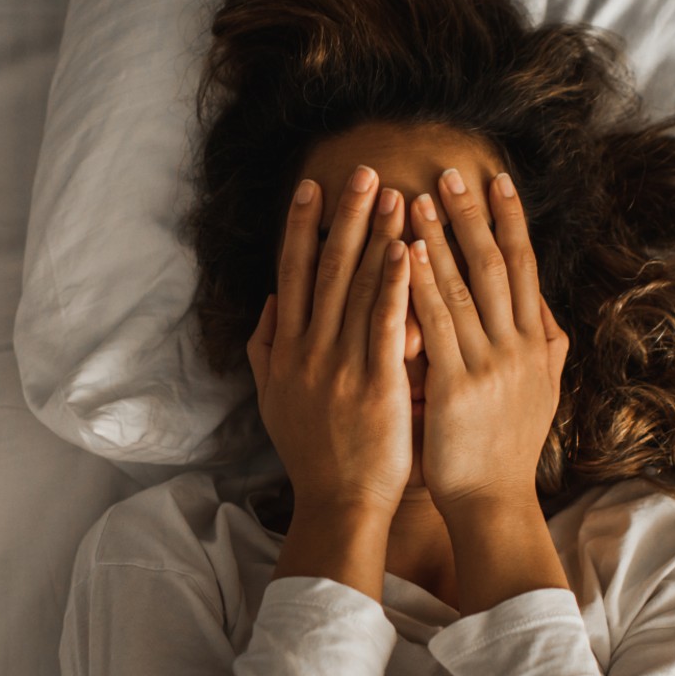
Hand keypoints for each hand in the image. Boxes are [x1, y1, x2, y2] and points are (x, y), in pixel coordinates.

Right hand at [247, 165, 413, 518]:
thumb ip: (267, 350)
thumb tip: (269, 305)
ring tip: (395, 194)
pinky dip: (395, 285)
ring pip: (357, 288)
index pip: (292, 274)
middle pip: (325, 269)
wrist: (338, 504)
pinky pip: (386, 325)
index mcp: (287, 350)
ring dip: (376, 236)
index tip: (312, 187)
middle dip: (345, 216)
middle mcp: (309, 350)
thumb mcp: (274, 400)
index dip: (300, 227)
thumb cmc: (313, 455)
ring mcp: (341, 366)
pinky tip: (407, 250)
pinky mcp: (376, 384)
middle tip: (362, 171)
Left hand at [406, 169, 568, 517]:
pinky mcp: (458, 387)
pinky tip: (407, 254)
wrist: (494, 503)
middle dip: (474, 215)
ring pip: (465, 287)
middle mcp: (519, 347)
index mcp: (536, 343)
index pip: (525, 267)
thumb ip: (545, 349)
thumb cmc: (507, 449)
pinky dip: (423, 286)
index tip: (498, 180)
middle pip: (497, 265)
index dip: (512, 222)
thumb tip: (548, 313)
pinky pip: (438, 326)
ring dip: (441, 239)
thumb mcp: (541, 393)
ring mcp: (491, 365)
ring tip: (417, 198)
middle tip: (452, 171)